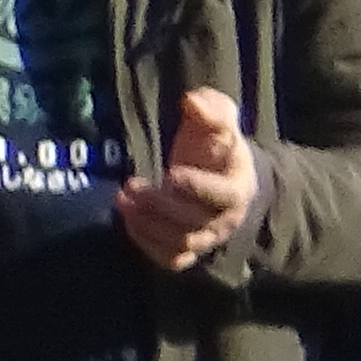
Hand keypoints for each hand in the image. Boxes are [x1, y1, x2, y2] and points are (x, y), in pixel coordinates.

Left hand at [118, 88, 256, 270]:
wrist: (226, 176)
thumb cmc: (218, 145)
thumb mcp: (220, 119)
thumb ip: (211, 108)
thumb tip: (191, 101)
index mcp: (238, 188)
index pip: (222, 196)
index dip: (198, 188)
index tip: (171, 173)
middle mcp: (226, 219)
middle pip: (193, 222)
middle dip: (159, 205)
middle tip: (131, 185)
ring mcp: (208, 237)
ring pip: (180, 243)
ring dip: (147, 225)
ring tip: (123, 200)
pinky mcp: (190, 249)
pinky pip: (171, 260)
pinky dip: (148, 246)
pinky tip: (129, 221)